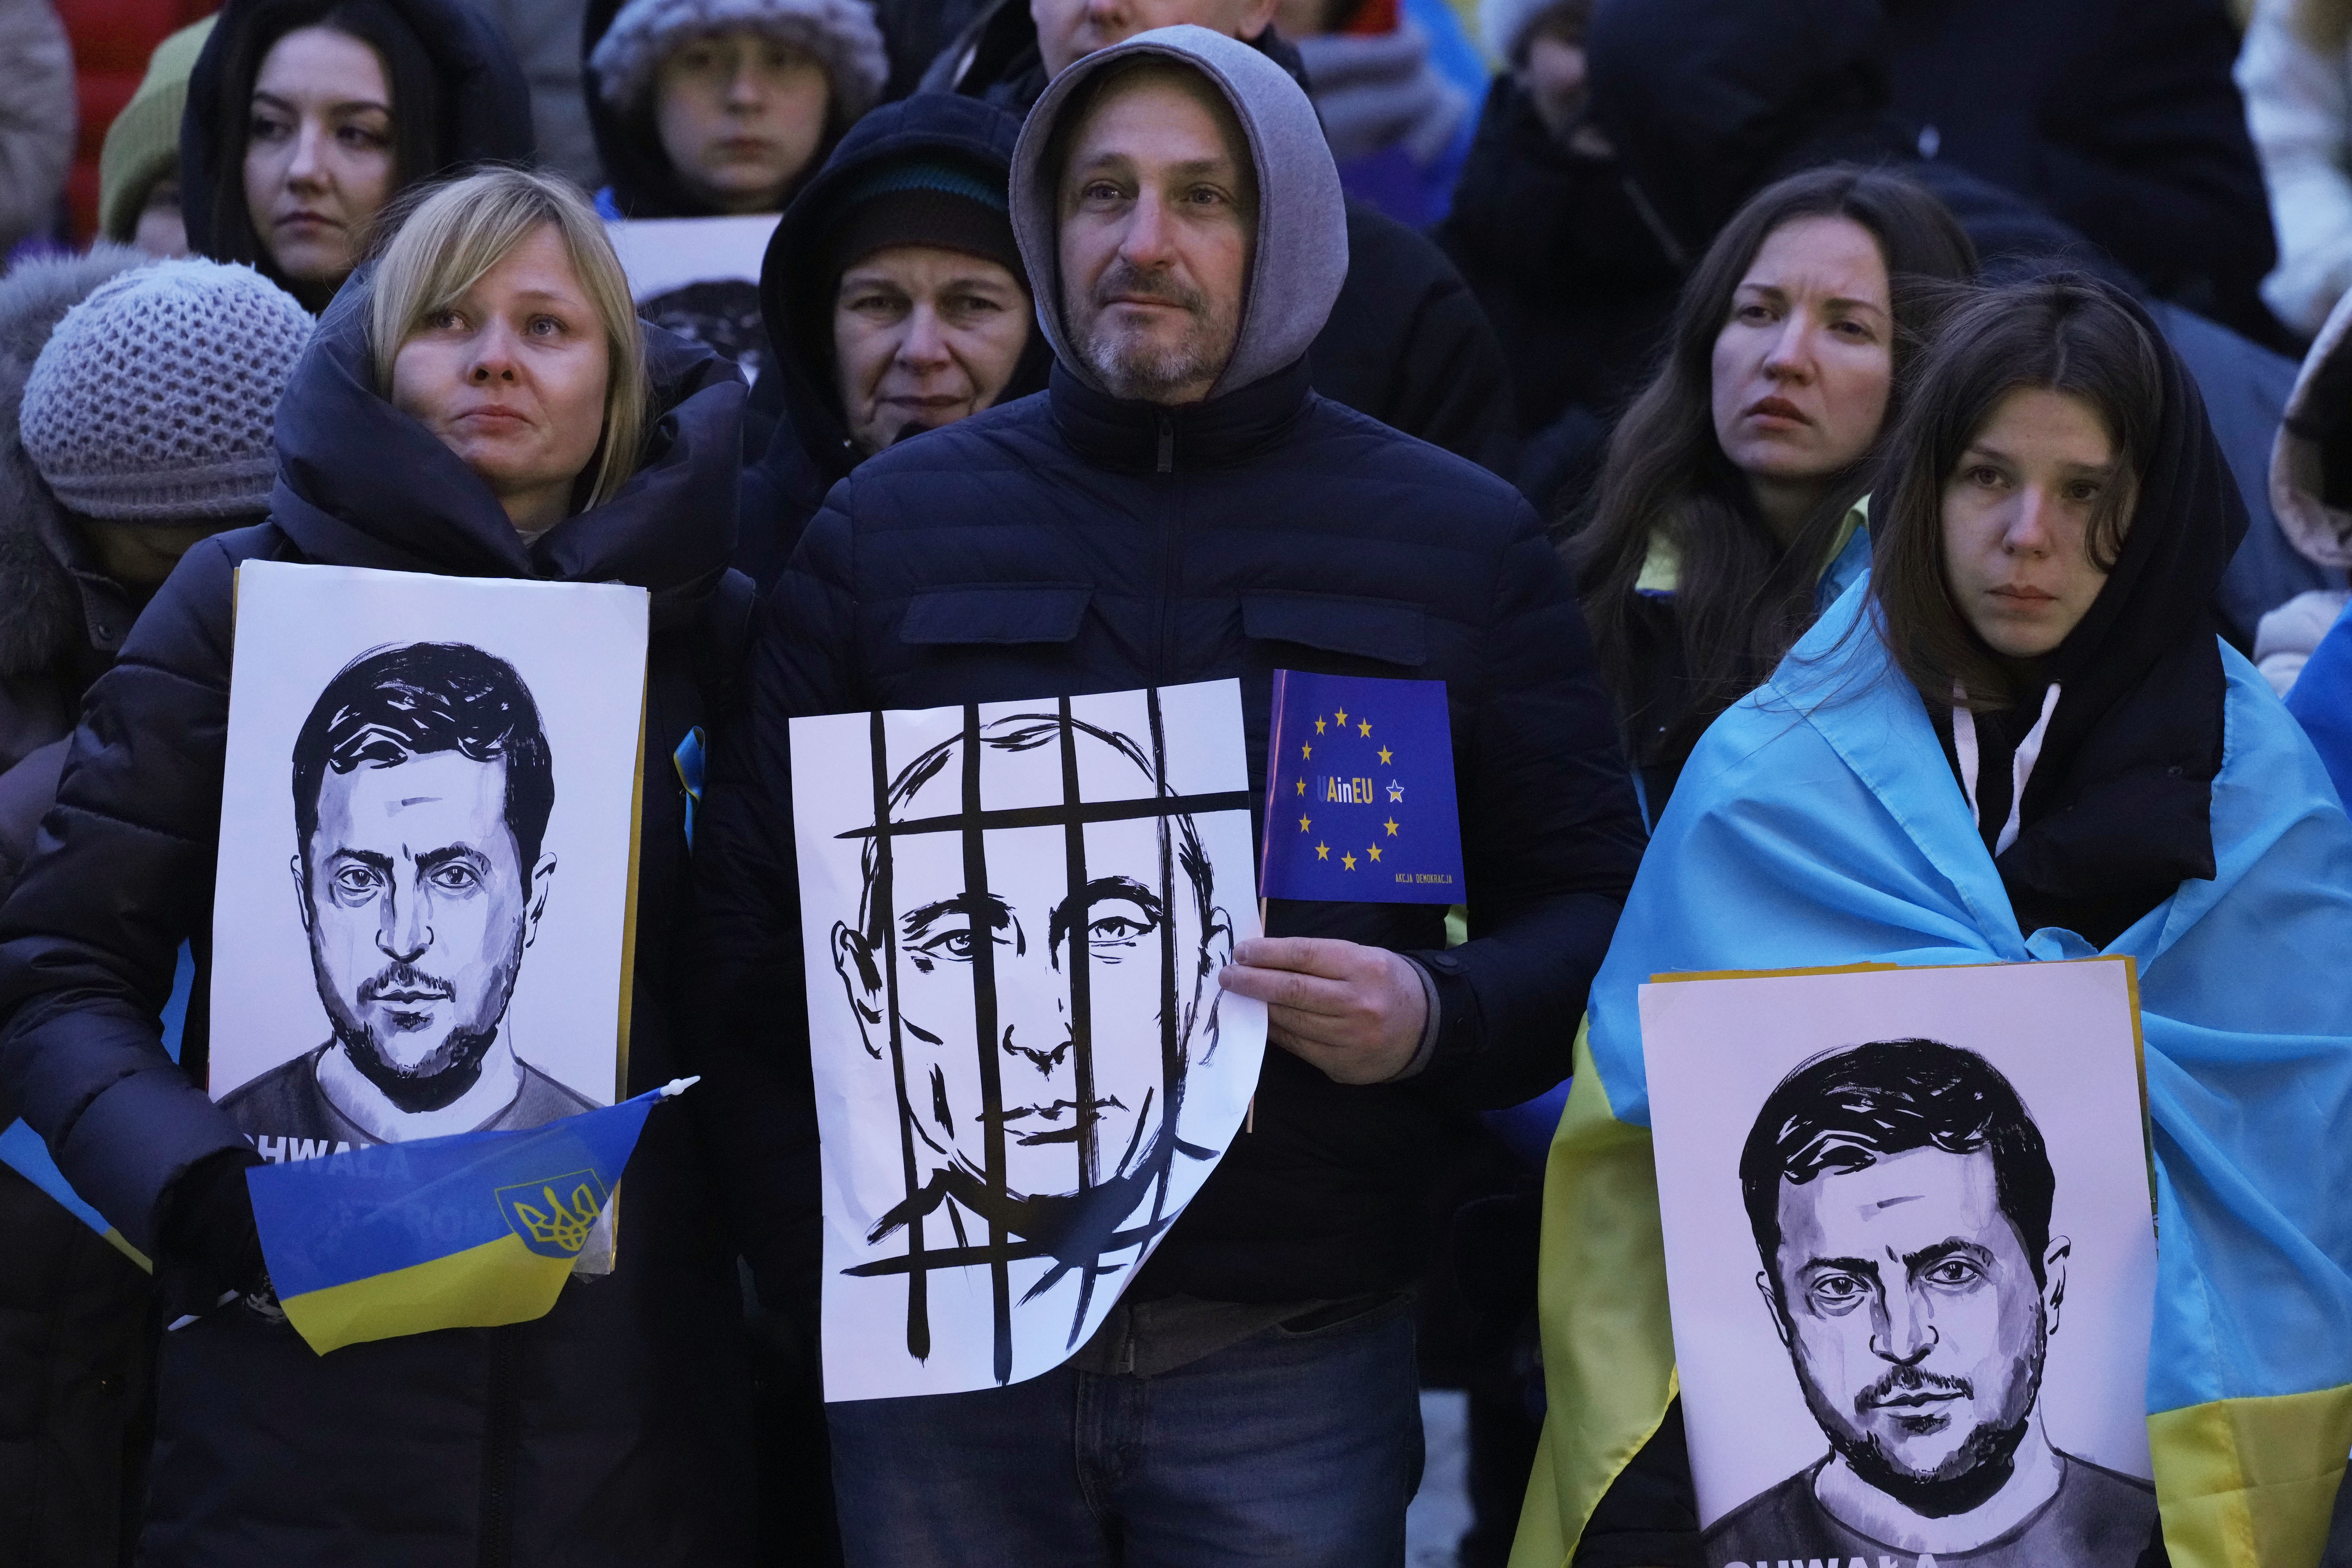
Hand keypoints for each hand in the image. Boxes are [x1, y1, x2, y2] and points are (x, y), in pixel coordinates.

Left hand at [1216, 937, 1427, 1084]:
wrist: (1425, 1028)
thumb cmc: (1384, 984)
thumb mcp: (1363, 957)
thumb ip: (1320, 959)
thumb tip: (1264, 960)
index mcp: (1364, 967)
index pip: (1303, 956)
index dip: (1266, 953)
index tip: (1241, 952)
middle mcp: (1358, 1003)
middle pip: (1292, 990)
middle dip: (1252, 981)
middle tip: (1227, 976)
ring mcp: (1350, 1038)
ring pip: (1290, 1021)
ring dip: (1259, 1008)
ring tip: (1239, 996)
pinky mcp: (1342, 1065)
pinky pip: (1297, 1046)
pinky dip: (1275, 1031)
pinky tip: (1262, 1021)